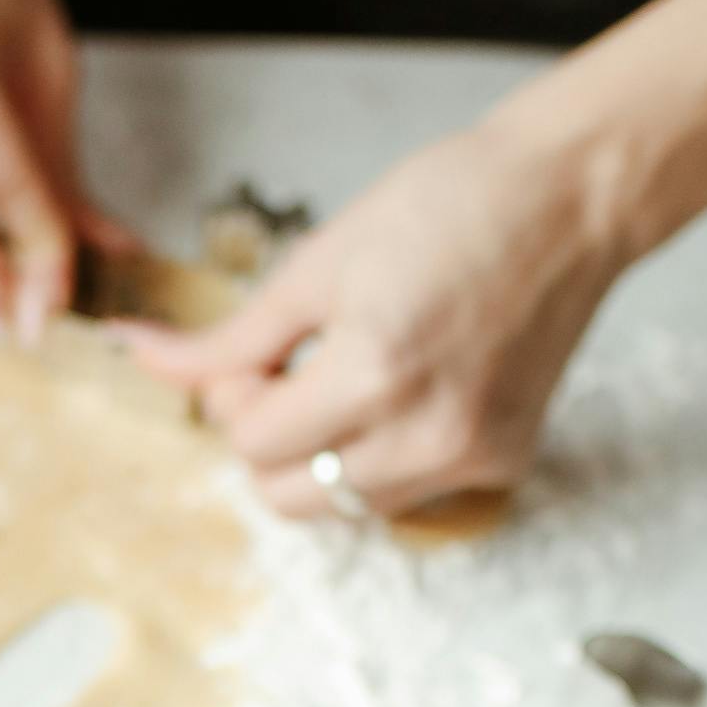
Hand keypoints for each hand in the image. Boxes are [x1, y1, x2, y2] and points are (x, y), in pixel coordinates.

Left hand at [127, 119, 624, 517]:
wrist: (569, 199)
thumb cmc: (450, 204)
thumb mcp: (319, 263)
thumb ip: (229, 337)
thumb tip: (137, 356)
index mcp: (375, 373)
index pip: (254, 443)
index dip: (233, 399)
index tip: (249, 357)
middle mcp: (427, 434)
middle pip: (287, 496)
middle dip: (266, 442)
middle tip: (287, 374)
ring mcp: (470, 458)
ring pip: (344, 507)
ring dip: (321, 458)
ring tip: (344, 380)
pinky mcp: (504, 462)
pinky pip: (405, 494)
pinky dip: (381, 458)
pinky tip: (403, 393)